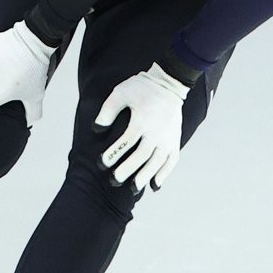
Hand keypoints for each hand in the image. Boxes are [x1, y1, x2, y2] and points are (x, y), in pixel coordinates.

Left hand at [95, 63, 189, 191]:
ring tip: (133, 189)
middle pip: (142, 155)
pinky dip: (164, 174)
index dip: (113, 154)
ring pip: (158, 161)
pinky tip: (154, 186)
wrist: (169, 83)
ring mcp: (168, 137)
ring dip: (145, 176)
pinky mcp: (175, 140)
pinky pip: (172, 160)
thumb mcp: (121, 93)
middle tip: (114, 181)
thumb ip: (107, 110)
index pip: (126, 141)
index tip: (101, 163)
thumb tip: (96, 129)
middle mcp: (157, 130)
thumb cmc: (141, 88)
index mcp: (143, 119)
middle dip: (128, 170)